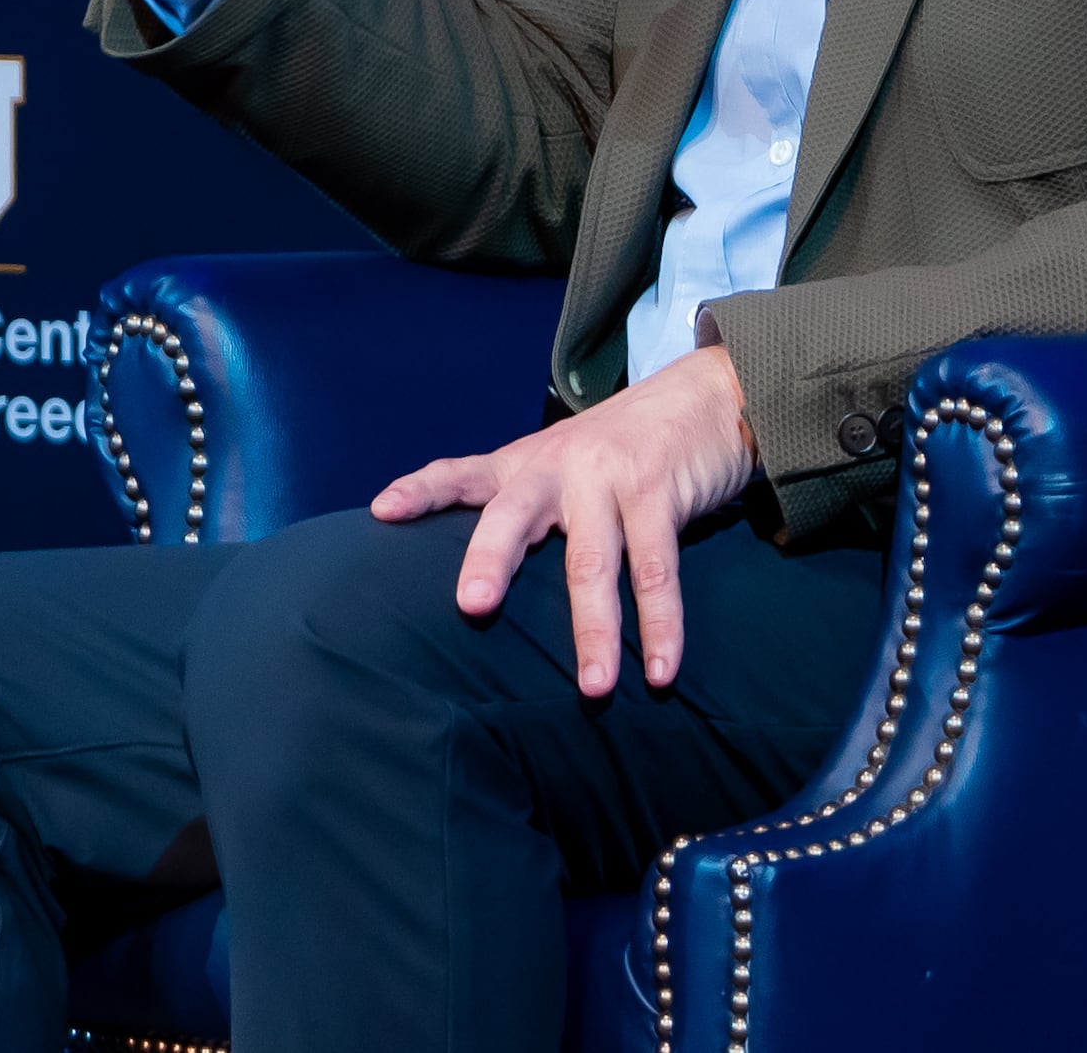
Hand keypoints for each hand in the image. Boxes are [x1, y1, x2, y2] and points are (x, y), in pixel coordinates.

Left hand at [369, 345, 762, 696]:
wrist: (704, 398)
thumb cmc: (620, 449)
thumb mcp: (563, 465)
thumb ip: (529, 509)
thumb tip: (488, 582)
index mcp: (525, 464)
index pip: (461, 473)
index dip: (421, 490)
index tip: (382, 511)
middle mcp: (558, 468)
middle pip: (514, 516)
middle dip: (491, 560)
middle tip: (471, 606)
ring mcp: (608, 480)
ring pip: (593, 564)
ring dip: (595, 631)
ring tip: (593, 688)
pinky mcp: (660, 496)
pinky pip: (658, 571)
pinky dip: (662, 626)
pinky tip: (660, 670)